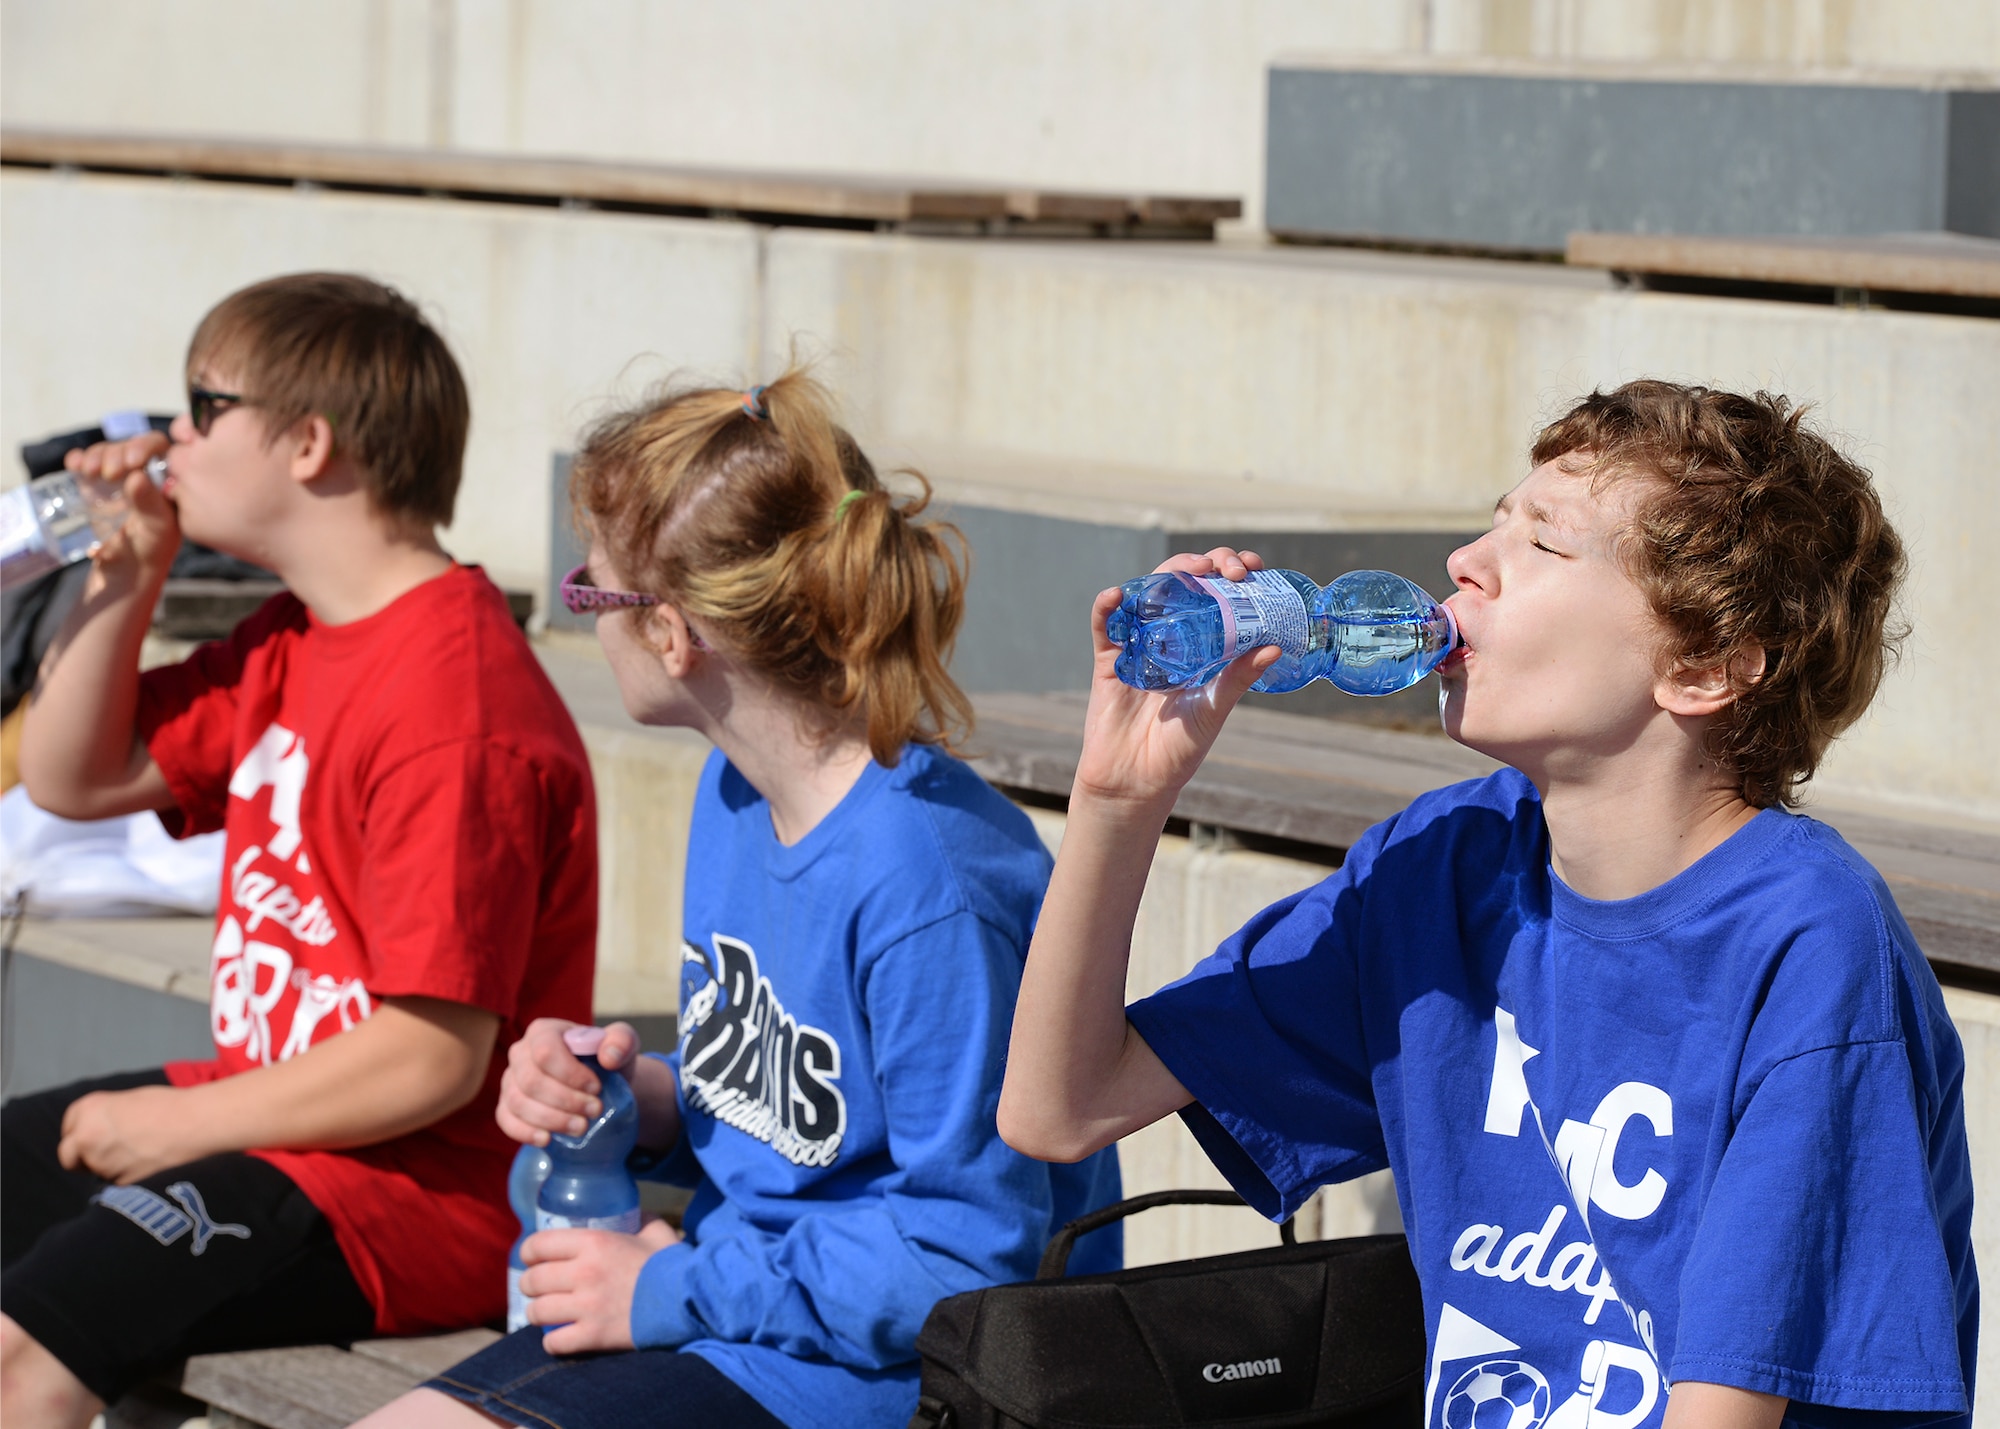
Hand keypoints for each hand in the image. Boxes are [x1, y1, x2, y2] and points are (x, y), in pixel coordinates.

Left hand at [57, 1085, 207, 1183]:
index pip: (68, 1129)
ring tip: (141, 1153)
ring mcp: (99, 1162)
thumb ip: (104, 1117)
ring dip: (109, 1167)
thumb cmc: (169, 1105)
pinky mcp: (117, 1181)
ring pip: (95, 1171)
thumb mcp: (128, 1101)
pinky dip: (128, 1176)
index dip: (82, 1133)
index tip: (97, 1136)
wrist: (197, 1122)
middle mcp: (85, 1136)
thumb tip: (97, 1133)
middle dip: (82, 1157)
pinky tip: (149, 1163)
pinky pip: (116, 1182)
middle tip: (107, 1154)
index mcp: (87, 1109)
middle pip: (68, 1156)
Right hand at [63, 433, 179, 576]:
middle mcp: (144, 475)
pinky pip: (85, 463)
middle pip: (129, 447)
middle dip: (116, 452)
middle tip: (108, 473)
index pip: (160, 448)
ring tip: (89, 472)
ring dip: (96, 455)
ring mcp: (117, 479)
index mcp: (167, 480)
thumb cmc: (150, 552)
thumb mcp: (158, 531)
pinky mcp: (94, 486)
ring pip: (107, 452)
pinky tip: (75, 465)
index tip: (132, 463)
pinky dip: (78, 459)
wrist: (123, 574)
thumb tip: (137, 475)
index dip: (145, 447)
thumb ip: (151, 504)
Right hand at [497, 1018, 641, 1144]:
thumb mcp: (622, 1044)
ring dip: (551, 1119)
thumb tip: (608, 1057)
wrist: (599, 1084)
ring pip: (518, 1102)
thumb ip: (622, 1041)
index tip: (596, 1088)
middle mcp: (520, 1053)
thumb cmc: (606, 1060)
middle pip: (531, 1081)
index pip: (546, 1052)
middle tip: (595, 1111)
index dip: (570, 1074)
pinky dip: (524, 1132)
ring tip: (581, 1128)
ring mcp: (511, 1080)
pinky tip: (548, 1139)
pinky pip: (506, 1120)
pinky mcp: (507, 1105)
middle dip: (565, 1101)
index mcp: (543, 1031)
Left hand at [522, 1217, 683, 1353]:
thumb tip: (632, 1212)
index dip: (528, 1252)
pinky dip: (553, 1341)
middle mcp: (584, 1272)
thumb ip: (639, 1219)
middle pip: (532, 1280)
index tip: (531, 1258)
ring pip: (537, 1312)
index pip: (538, 1245)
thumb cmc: (671, 1264)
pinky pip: (553, 1342)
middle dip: (529, 1285)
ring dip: (537, 1313)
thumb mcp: (655, 1231)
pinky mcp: (593, 1336)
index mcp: (595, 1242)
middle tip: (537, 1288)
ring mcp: (586, 1306)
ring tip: (544, 1313)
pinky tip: (560, 1337)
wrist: (689, 1300)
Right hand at [1073, 547, 1280, 810]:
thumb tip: (1274, 647)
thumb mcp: (1215, 710)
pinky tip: (1119, 595)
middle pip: (1183, 584)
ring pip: (1147, 594)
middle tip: (1226, 568)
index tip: (1252, 569)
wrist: (1137, 781)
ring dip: (1165, 574)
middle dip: (1205, 565)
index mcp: (1201, 647)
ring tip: (1188, 569)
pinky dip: (1108, 606)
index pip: (1218, 597)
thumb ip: (1237, 677)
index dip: (1232, 575)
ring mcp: (1138, 645)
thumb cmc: (1179, 750)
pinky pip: (1105, 626)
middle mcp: (1170, 638)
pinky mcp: (1108, 661)